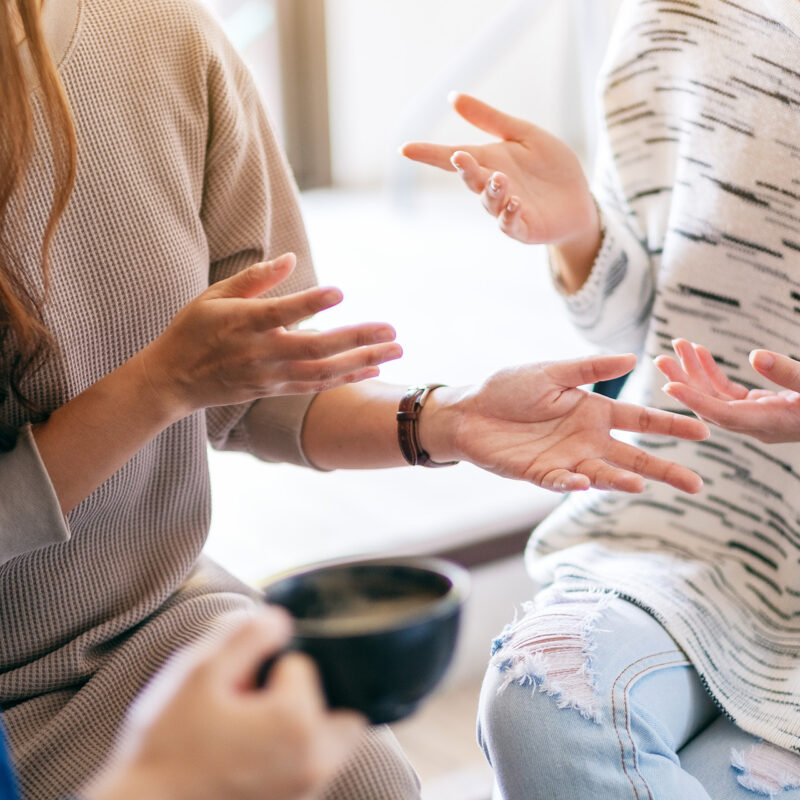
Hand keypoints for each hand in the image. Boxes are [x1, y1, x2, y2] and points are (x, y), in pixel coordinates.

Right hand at [85, 610, 364, 799]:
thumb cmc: (165, 748)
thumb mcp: (199, 672)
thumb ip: (248, 634)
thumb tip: (282, 619)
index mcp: (297, 722)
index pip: (303, 665)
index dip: (268, 668)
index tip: (236, 690)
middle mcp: (315, 763)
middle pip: (339, 707)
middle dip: (306, 697)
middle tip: (257, 706)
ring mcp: (306, 793)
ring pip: (330, 744)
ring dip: (302, 730)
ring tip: (248, 736)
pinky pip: (311, 773)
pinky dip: (291, 760)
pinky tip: (247, 760)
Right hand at [139, 253, 402, 417]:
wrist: (174, 381)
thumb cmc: (193, 330)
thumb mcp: (214, 295)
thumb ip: (254, 279)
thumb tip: (290, 257)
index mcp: (243, 323)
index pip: (282, 313)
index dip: (310, 303)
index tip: (339, 293)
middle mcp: (261, 353)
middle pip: (316, 349)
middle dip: (357, 339)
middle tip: (393, 329)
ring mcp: (271, 376)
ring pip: (324, 372)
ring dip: (363, 360)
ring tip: (397, 349)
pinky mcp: (276, 390)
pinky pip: (317, 386)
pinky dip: (346, 377)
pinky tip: (373, 366)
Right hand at [401, 93, 600, 278]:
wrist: (578, 199)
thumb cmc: (549, 167)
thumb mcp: (523, 134)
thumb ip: (490, 119)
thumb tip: (452, 97)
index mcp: (489, 161)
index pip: (453, 157)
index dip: (429, 154)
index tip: (405, 149)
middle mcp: (492, 186)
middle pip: (471, 179)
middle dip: (465, 170)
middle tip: (460, 157)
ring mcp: (505, 209)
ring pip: (489, 202)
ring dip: (491, 191)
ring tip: (499, 179)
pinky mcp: (523, 228)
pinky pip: (510, 224)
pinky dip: (509, 214)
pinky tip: (515, 203)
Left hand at [420, 353, 708, 493]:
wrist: (469, 410)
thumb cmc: (508, 388)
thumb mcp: (550, 373)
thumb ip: (588, 369)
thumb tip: (633, 358)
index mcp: (593, 411)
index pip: (640, 419)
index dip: (670, 425)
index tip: (704, 430)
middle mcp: (586, 439)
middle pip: (632, 456)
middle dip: (664, 469)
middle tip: (696, 484)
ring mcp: (565, 458)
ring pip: (601, 473)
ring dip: (619, 479)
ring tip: (640, 483)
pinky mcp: (539, 473)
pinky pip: (560, 481)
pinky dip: (571, 482)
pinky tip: (581, 480)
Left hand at [655, 339, 799, 443]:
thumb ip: (789, 372)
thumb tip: (754, 355)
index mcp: (771, 423)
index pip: (723, 414)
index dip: (694, 401)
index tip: (668, 387)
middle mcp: (759, 425)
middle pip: (710, 407)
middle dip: (684, 382)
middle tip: (660, 358)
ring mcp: (759, 417)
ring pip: (716, 397)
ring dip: (695, 373)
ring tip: (677, 346)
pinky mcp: (763, 406)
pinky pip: (728, 392)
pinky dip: (713, 373)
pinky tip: (699, 352)